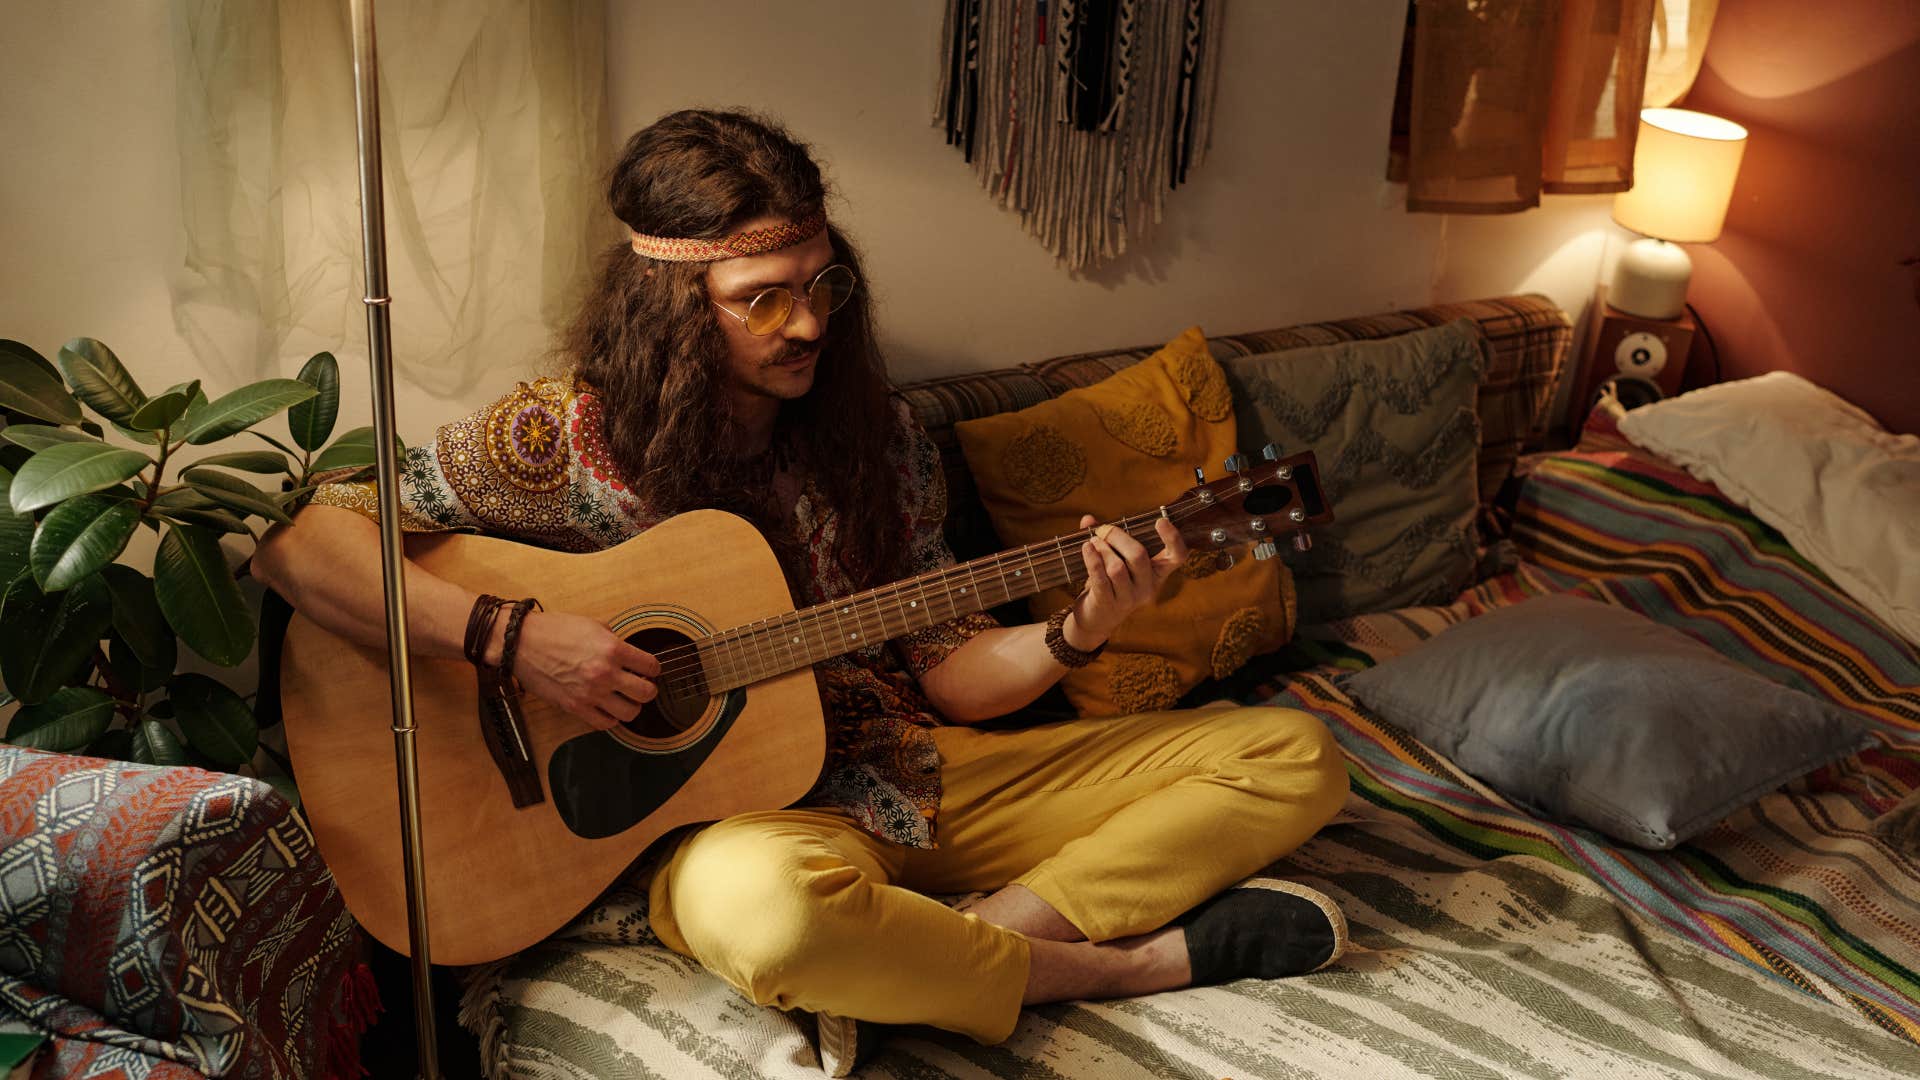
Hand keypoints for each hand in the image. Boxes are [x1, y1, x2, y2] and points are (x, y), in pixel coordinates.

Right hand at [505, 610, 658, 729]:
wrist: (521, 643)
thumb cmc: (554, 630)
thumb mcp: (592, 625)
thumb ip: (614, 640)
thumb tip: (628, 654)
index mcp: (612, 649)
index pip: (651, 666)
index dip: (653, 668)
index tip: (648, 669)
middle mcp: (605, 673)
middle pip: (646, 693)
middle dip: (647, 689)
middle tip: (640, 685)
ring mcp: (590, 693)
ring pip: (630, 713)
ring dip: (631, 706)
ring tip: (624, 699)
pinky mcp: (575, 707)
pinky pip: (604, 724)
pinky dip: (610, 718)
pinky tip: (607, 709)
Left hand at [1067, 514, 1188, 647]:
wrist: (1097, 619)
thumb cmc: (1110, 584)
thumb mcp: (1116, 561)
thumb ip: (1105, 539)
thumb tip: (1088, 518)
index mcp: (1157, 573)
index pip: (1177, 557)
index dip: (1173, 538)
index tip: (1160, 521)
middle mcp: (1147, 587)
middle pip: (1138, 556)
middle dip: (1118, 537)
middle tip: (1103, 530)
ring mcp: (1129, 598)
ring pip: (1117, 567)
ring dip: (1103, 549)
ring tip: (1092, 541)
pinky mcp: (1108, 603)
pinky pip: (1100, 578)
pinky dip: (1092, 560)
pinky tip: (1086, 549)